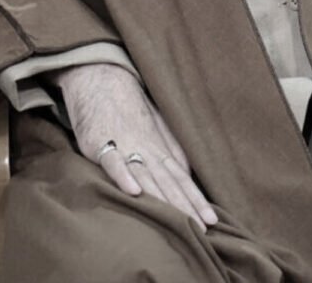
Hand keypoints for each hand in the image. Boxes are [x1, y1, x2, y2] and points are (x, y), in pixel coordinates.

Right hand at [53, 63, 217, 229]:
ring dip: (161, 198)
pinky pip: (113, 162)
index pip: (182, 178)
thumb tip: (189, 176)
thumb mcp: (157, 128)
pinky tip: (133, 192)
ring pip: (146, 176)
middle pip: (169, 182)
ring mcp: (124, 146)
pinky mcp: (100, 144)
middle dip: (186, 207)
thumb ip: (172, 151)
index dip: (197, 200)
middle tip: (201, 230)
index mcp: (161, 148)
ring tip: (176, 219)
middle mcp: (147, 149)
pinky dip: (123, 176)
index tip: (211, 221)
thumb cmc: (130, 109)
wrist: (101, 81)